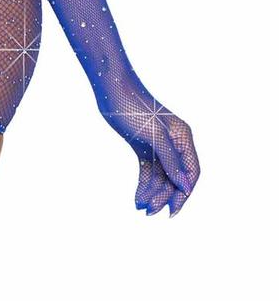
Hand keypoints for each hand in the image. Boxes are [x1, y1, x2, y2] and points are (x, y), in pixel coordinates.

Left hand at [96, 72, 199, 216]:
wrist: (110, 88)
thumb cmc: (133, 107)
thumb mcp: (154, 136)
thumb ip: (170, 162)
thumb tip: (185, 187)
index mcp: (182, 137)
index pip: (191, 173)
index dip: (183, 194)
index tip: (172, 211)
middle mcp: (174, 143)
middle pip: (175, 177)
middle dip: (164, 196)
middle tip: (150, 212)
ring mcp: (159, 145)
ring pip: (161, 177)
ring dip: (153, 193)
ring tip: (142, 208)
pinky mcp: (144, 146)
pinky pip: (149, 171)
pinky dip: (144, 185)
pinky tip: (138, 199)